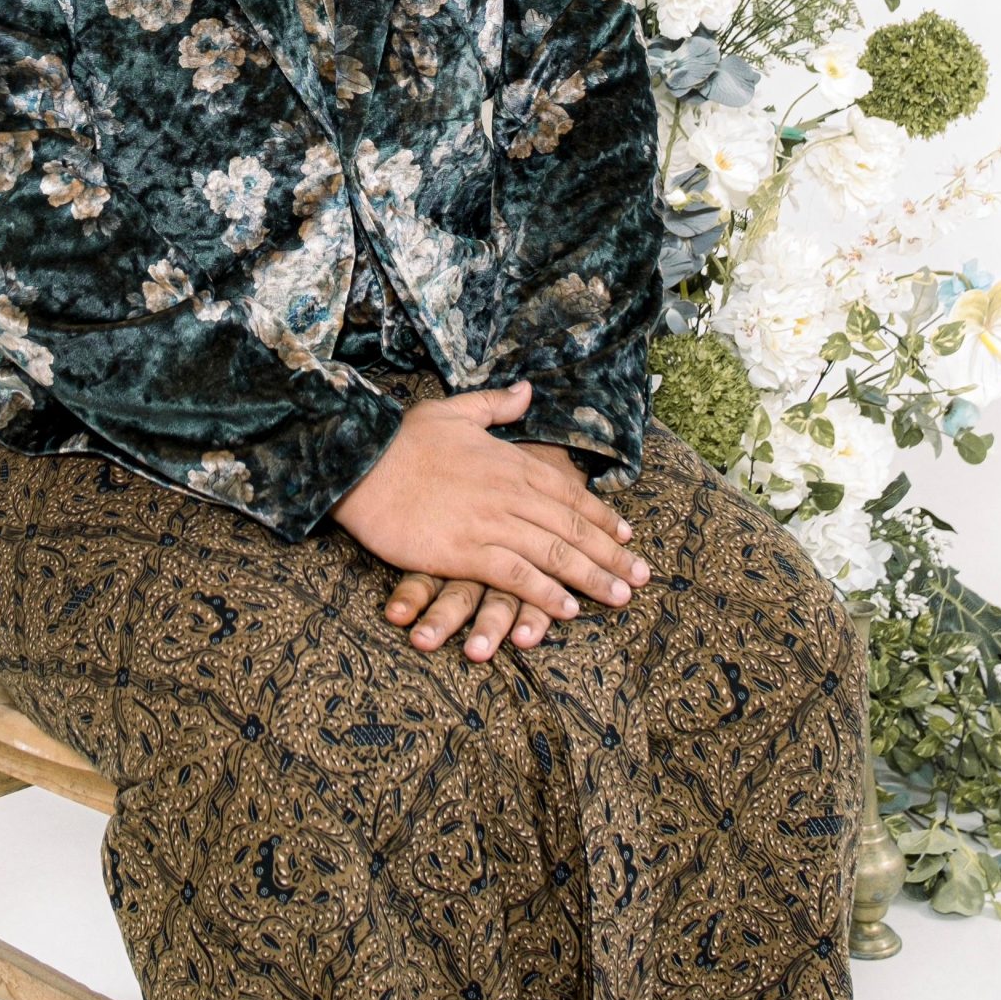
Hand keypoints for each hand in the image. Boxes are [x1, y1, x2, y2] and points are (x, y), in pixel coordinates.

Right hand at [329, 379, 649, 628]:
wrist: (360, 463)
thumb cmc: (402, 440)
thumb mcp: (454, 411)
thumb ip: (496, 406)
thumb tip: (527, 389)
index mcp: (509, 461)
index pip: (568, 492)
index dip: (600, 516)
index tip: (625, 535)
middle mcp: (509, 492)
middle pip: (572, 526)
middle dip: (611, 553)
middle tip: (640, 576)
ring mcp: (489, 522)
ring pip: (554, 553)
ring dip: (592, 577)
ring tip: (620, 597)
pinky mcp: (465, 551)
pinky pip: (516, 575)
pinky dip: (546, 593)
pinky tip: (568, 610)